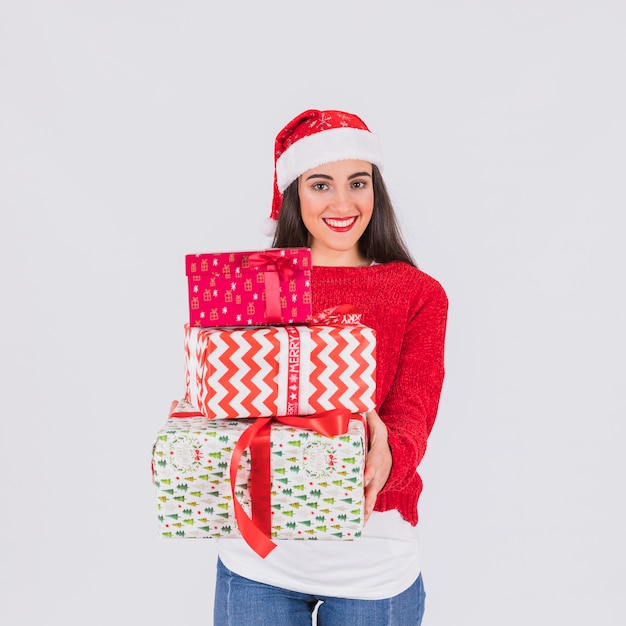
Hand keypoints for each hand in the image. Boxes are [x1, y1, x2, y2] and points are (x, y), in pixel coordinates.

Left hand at [363, 410, 391, 524]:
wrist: (395, 455)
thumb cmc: (381, 439)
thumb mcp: (378, 425)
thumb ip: (369, 415)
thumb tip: (361, 403)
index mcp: (378, 454)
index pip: (374, 461)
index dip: (371, 469)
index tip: (365, 475)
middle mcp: (378, 470)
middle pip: (373, 483)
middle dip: (368, 493)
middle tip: (362, 503)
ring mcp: (376, 482)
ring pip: (371, 496)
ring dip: (366, 508)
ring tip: (360, 519)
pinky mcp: (372, 489)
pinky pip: (368, 502)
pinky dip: (364, 513)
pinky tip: (358, 523)